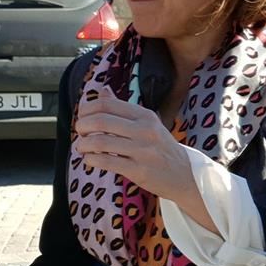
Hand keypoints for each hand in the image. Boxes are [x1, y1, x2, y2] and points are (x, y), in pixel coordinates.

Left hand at [73, 89, 202, 215]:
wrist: (185, 175)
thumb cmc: (162, 149)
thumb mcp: (148, 124)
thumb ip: (123, 108)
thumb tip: (103, 90)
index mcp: (145, 116)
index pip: (107, 104)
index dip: (87, 109)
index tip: (82, 117)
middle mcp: (145, 130)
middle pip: (100, 121)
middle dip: (82, 126)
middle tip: (80, 132)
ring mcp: (142, 151)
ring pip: (100, 142)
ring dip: (83, 145)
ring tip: (82, 147)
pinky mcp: (139, 170)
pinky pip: (106, 161)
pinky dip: (91, 159)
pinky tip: (90, 159)